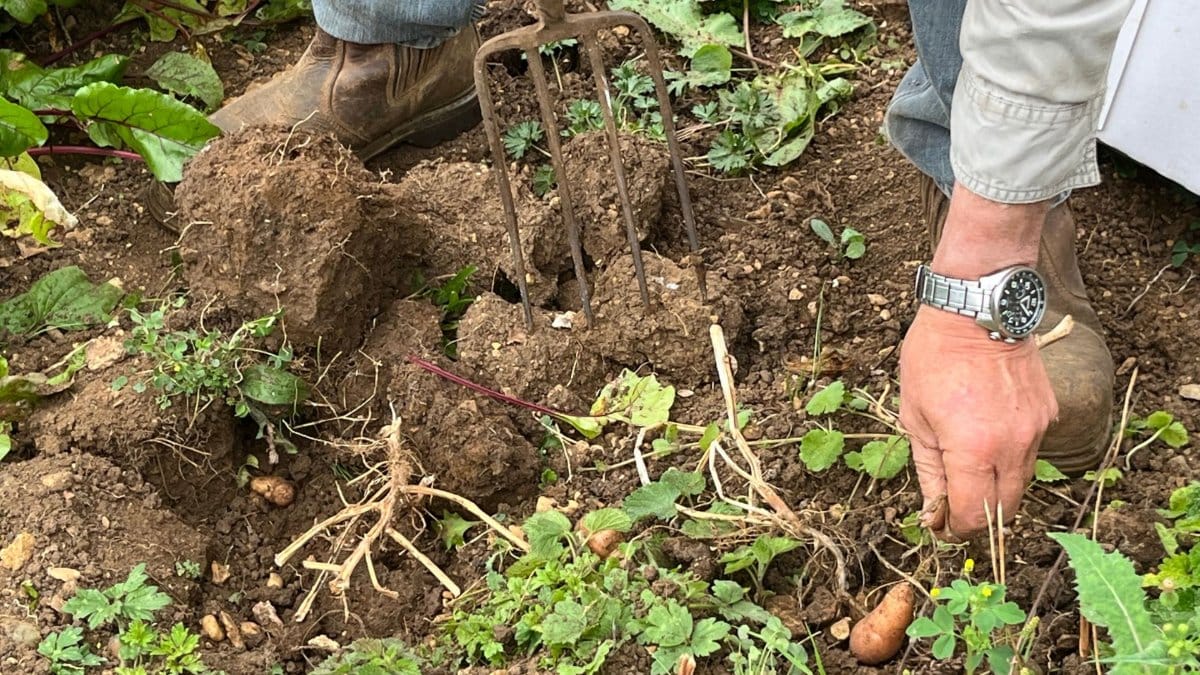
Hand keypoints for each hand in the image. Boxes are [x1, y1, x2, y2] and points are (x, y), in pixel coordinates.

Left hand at [900, 307, 1056, 539]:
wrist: (975, 310)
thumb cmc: (934, 358)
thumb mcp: (914, 416)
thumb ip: (929, 469)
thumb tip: (933, 509)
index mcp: (973, 450)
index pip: (972, 515)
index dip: (954, 530)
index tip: (939, 528)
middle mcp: (1012, 446)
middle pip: (1004, 509)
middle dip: (977, 519)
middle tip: (952, 513)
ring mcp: (1036, 430)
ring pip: (1022, 482)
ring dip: (996, 490)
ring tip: (967, 477)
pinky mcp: (1048, 413)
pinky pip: (1031, 452)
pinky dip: (1010, 459)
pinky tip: (987, 442)